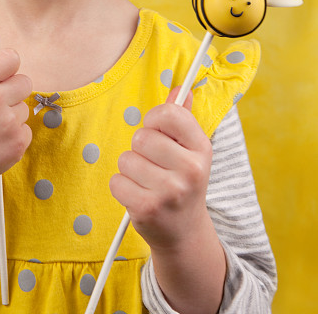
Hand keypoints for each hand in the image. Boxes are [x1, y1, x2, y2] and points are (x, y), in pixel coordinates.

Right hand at [0, 38, 32, 197]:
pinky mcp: (18, 144)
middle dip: (12, 89)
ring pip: (25, 105)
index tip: (1, 72)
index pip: (9, 58)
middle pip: (24, 80)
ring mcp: (8, 125)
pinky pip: (27, 127)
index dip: (7, 64)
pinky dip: (15, 132)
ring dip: (12, 112)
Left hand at [109, 88, 212, 250]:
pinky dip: (121, 187)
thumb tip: (181, 88)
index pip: (168, 113)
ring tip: (146, 181)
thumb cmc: (181, 180)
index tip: (157, 132)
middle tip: (153, 164)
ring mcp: (170, 192)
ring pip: (126, 159)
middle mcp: (191, 170)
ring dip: (130, 169)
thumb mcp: (189, 150)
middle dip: (140, 148)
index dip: (154, 120)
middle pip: (142, 136)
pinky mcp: (148, 209)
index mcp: (202, 148)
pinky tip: (138, 195)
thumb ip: (181, 117)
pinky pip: (117, 181)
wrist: (184, 231)